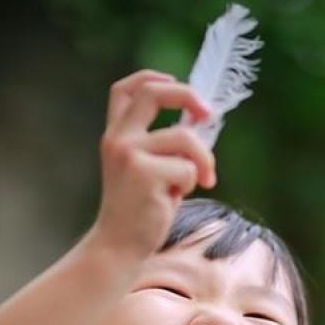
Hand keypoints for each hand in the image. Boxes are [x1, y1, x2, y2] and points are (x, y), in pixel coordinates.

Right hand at [89, 69, 217, 266]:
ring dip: (202, 161)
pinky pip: (188, 169)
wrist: (118, 246)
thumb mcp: (147, 169)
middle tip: (209, 115)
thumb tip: (200, 121)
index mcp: (115, 135)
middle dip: (188, 96)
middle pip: (155, 94)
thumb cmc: (139, 211)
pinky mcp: (145, 174)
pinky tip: (173, 200)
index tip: (177, 83)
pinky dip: (191, 184)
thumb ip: (163, 144)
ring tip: (196, 182)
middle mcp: (118, 139)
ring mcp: (129, 154)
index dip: (153, 77)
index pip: (126, 89)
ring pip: (185, 138)